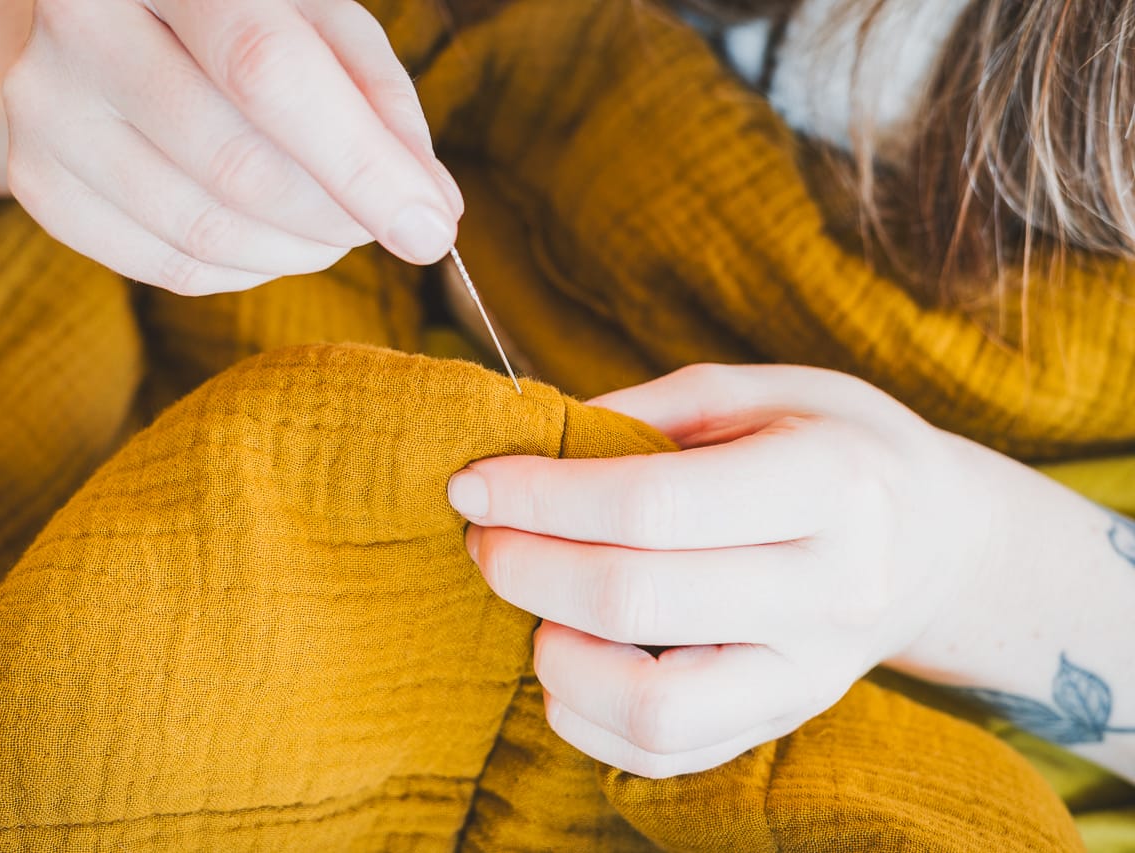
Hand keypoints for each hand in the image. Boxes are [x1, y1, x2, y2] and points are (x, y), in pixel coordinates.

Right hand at [3, 0, 462, 293]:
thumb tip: (432, 208)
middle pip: (235, 166)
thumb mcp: (318, 16)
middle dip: (338, 218)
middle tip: (386, 221)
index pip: (267, 71)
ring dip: (301, 252)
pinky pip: (166, 268)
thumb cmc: (239, 13)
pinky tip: (274, 239)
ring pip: (202, 232)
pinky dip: (247, 270)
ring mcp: (44, 107)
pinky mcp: (38, 181)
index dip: (358, 164)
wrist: (110, 18)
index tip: (429, 227)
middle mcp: (84, 23)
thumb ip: (379, 99)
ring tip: (337, 228)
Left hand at [448, 364, 997, 777]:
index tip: (471, 483)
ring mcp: (811, 673)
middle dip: (526, 566)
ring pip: (654, 709)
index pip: (650, 506)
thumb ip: (647, 409)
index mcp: (828, 482)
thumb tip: (532, 445)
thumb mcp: (759, 390)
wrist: (935, 538)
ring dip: (557, 656)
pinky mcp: (785, 720)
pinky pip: (668, 754)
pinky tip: (567, 658)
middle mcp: (830, 590)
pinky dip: (589, 719)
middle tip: (483, 536)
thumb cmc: (833, 444)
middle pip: (636, 602)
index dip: (539, 497)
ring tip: (536, 606)